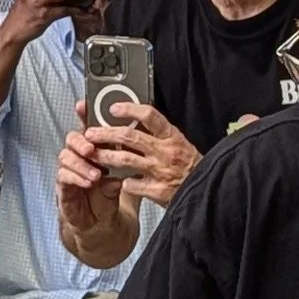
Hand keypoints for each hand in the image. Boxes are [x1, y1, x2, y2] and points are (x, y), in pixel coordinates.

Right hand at [57, 119, 126, 234]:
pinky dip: (75, 177)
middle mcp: (79, 156)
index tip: (83, 105)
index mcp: (94, 149)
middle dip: (81, 141)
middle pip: (72, 138)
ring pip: (65, 156)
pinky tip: (88, 182)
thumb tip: (132, 147)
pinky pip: (63, 177)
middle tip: (91, 148)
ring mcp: (69, 171)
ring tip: (96, 174)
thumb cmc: (109, 196)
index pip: (88, 127)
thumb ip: (124, 161)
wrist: (102, 225)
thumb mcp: (121, 176)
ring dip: (80, 163)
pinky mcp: (63, 187)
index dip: (84, 114)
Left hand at [85, 100, 200, 206]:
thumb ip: (158, 133)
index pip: (149, 115)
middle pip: (129, 136)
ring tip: (92, 153)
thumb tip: (134, 119)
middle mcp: (165, 151)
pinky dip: (122, 181)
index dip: (129, 109)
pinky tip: (115, 180)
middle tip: (90, 133)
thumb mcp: (178, 143)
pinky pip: (132, 184)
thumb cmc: (190, 166)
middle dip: (106, 133)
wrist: (208, 191)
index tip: (113, 108)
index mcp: (171, 136)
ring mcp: (160, 171)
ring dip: (105, 155)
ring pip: (125, 159)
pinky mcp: (157, 190)